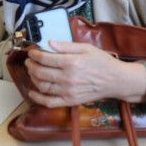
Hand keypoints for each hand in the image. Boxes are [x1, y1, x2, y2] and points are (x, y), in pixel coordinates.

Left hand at [23, 41, 137, 107]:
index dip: (34, 54)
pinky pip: (49, 102)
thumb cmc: (102, 62)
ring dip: (32, 78)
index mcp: (72, 63)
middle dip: (31, 65)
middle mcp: (68, 78)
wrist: (115, 80)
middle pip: (40, 72)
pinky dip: (37, 98)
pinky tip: (32, 91)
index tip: (31, 51)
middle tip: (29, 60)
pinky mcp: (70, 101)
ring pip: (42, 86)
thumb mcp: (86, 48)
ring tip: (32, 71)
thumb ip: (66, 45)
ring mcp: (68, 91)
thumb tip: (49, 42)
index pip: (45, 58)